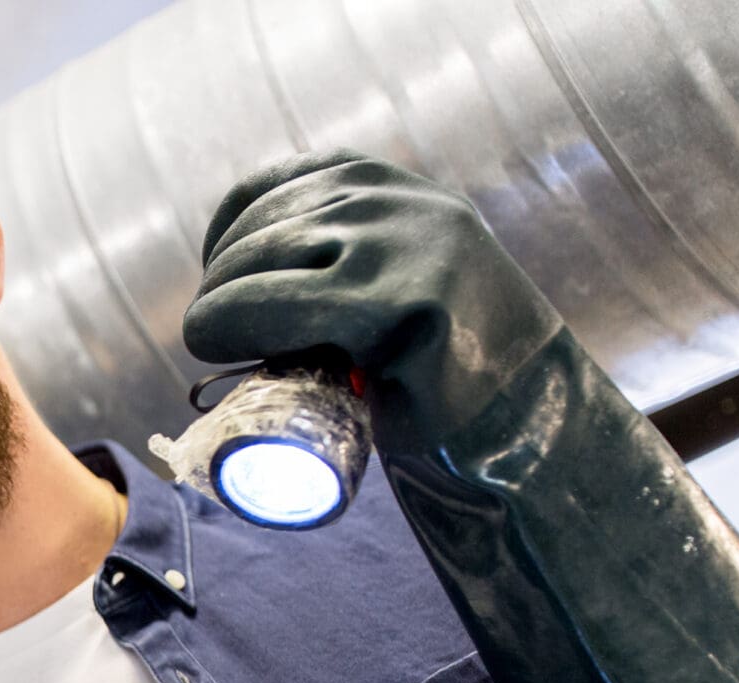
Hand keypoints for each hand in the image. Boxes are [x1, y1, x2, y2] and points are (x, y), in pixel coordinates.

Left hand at [181, 151, 738, 682]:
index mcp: (398, 189)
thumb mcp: (394, 291)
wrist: (526, 437)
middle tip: (217, 341)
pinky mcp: (404, 299)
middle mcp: (403, 203)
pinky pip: (273, 302)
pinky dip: (223, 321)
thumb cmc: (448, 381)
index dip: (226, 240)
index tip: (220, 293)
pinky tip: (214, 341)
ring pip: (255, 265)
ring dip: (212, 310)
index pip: (270, 189)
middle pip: (258, 232)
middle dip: (218, 284)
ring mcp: (408, 245)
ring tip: (220, 349)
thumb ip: (351, 260)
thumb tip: (251, 268)